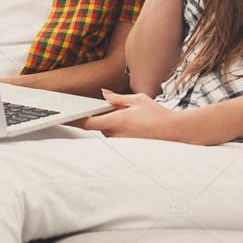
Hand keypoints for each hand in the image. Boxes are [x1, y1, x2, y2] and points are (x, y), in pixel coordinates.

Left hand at [80, 89, 194, 140]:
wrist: (174, 132)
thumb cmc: (158, 116)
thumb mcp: (138, 100)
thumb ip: (117, 98)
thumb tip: (104, 94)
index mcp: (118, 120)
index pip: (89, 123)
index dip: (76, 120)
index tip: (68, 116)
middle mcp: (117, 134)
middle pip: (98, 126)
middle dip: (100, 117)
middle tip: (111, 109)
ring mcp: (121, 143)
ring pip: (107, 131)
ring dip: (110, 124)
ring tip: (129, 118)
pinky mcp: (127, 148)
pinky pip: (116, 137)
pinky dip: (118, 130)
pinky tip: (132, 125)